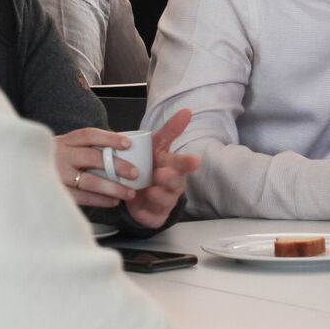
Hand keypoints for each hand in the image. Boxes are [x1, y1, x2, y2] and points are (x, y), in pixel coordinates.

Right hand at [54, 128, 139, 208]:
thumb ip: (83, 149)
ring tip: (129, 192)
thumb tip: (118, 152)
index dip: (109, 138)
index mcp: (64, 141)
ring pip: (89, 181)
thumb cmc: (52, 162)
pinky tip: (113, 201)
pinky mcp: (57, 193)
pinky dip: (100, 200)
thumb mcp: (63, 149)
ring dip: (113, 187)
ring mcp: (57, 176)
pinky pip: (82, 198)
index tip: (127, 144)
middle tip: (134, 172)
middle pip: (93, 158)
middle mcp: (60, 156)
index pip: (88, 135)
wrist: (21, 173)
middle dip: (117, 165)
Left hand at [125, 108, 199, 229]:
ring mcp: (164, 202)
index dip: (187, 162)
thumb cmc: (150, 164)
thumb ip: (170, 130)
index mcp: (174, 167)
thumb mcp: (157, 145)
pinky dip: (146, 214)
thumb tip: (186, 111)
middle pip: (175, 184)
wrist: (135, 188)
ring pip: (165, 201)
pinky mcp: (153, 216)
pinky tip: (140, 209)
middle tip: (160, 173)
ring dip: (158, 196)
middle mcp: (172, 185)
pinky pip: (152, 217)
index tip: (194, 160)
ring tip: (149, 191)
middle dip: (169, 179)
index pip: (182, 164)